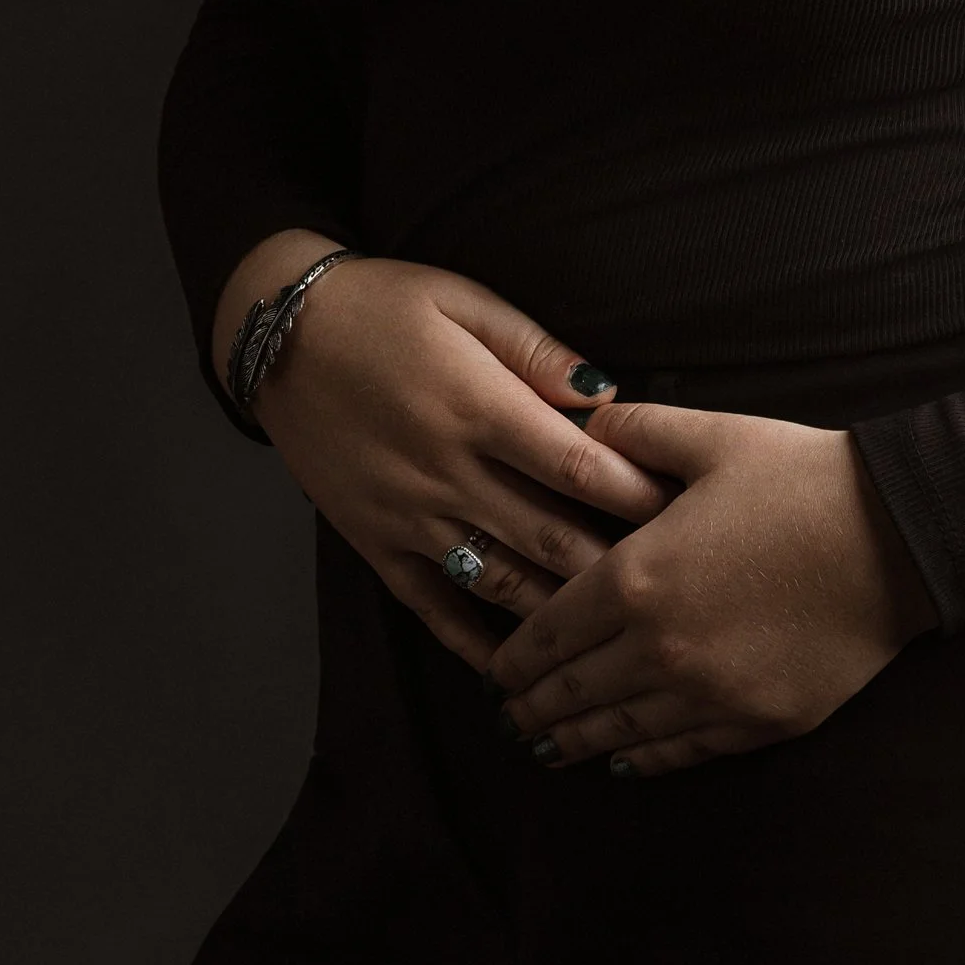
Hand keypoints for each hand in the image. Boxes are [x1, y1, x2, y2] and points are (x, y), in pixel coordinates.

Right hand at [231, 241, 675, 677]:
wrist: (277, 334)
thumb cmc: (383, 307)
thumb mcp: (465, 301)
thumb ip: (538, 352)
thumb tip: (607, 396)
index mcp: (478, 407)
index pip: (580, 466)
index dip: (637, 494)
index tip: (686, 513)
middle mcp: (446, 472)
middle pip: (551, 537)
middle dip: (618, 566)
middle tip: (674, 588)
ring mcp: (408, 516)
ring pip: (501, 583)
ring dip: (561, 612)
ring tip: (618, 632)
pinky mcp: (375, 542)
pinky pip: (433, 606)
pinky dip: (476, 641)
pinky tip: (518, 663)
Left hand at [485, 399, 940, 777]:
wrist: (898, 536)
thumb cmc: (803, 478)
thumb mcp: (711, 436)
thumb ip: (636, 432)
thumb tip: (585, 424)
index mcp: (637, 578)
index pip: (549, 633)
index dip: (512, 659)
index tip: (491, 673)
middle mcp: (660, 648)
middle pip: (574, 693)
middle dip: (532, 708)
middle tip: (506, 719)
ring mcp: (710, 695)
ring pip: (620, 732)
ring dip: (575, 742)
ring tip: (548, 748)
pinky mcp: (759, 722)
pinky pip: (682, 752)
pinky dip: (644, 759)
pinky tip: (625, 758)